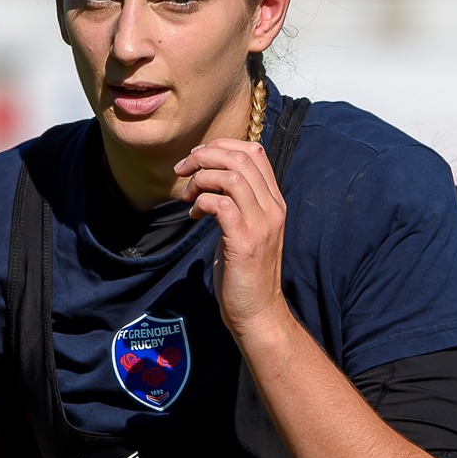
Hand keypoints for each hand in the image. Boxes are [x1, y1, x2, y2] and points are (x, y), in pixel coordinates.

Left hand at [175, 139, 292, 338]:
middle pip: (242, 157)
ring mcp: (260, 224)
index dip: (222, 146)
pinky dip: (202, 202)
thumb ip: (234, 203)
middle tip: (183, 170)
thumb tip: (208, 181)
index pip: (255, 152)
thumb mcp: (243, 230)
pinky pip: (220, 204)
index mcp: (274, 202)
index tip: (197, 158)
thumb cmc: (244, 273)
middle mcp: (272, 208)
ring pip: (231, 176)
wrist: (257, 311)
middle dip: (205, 156)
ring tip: (187, 195)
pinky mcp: (244, 241)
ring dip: (200, 179)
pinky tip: (194, 214)